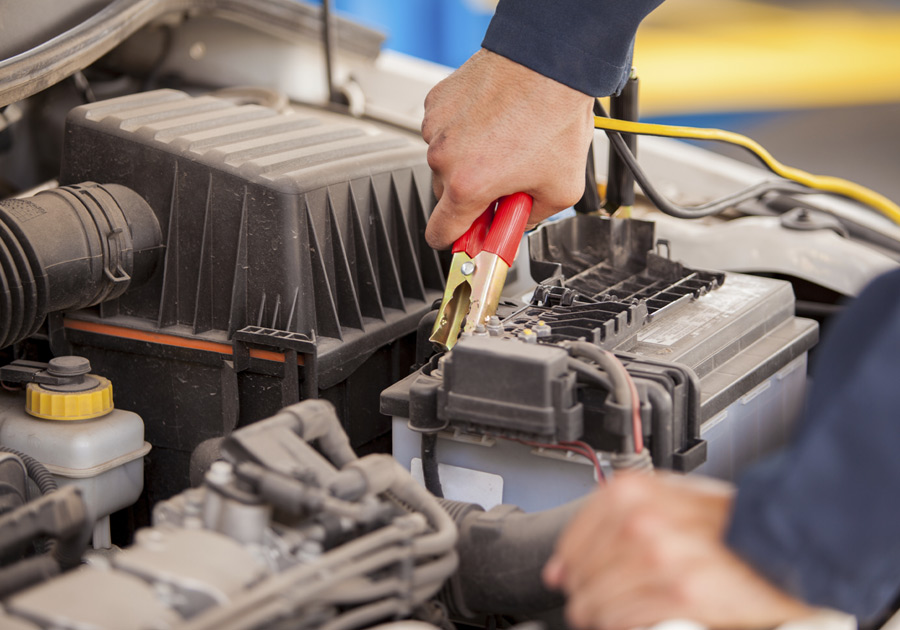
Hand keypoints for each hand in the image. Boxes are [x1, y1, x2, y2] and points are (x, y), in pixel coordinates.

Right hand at [421, 48, 594, 248]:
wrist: (549, 60)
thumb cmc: (554, 114)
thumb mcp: (561, 189)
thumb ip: (531, 219)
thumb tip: (516, 225)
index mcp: (467, 186)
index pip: (439, 235)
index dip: (458, 242)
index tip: (471, 238)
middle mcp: (443, 158)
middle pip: (446, 198)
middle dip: (473, 197)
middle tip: (506, 183)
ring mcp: (436, 128)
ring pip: (446, 163)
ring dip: (469, 162)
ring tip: (506, 144)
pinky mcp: (436, 103)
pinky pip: (445, 132)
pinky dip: (465, 133)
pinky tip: (493, 123)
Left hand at [543, 473, 814, 629]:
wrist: (781, 541)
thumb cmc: (728, 521)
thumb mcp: (667, 499)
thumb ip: (618, 519)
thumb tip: (569, 558)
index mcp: (631, 493)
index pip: (572, 540)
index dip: (567, 564)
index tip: (564, 577)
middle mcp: (639, 522)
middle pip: (582, 574)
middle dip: (583, 593)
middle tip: (590, 602)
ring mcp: (657, 559)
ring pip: (597, 601)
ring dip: (599, 613)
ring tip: (610, 614)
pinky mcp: (679, 595)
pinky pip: (624, 620)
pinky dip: (623, 624)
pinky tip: (634, 620)